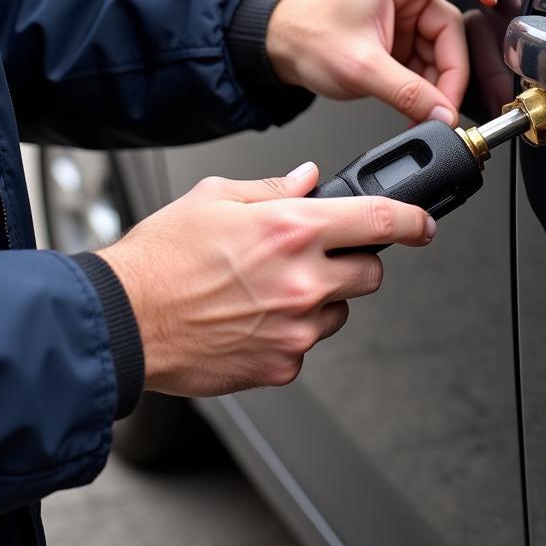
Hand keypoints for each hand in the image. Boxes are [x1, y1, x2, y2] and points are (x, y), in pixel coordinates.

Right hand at [97, 163, 434, 396]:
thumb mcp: (215, 197)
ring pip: (339, 311)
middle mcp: (302, 280)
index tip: (422, 224)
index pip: (380, 220)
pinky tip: (253, 318)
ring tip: (268, 290)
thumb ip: (273, 188)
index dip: (412, 221)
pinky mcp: (281, 365)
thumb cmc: (160, 259)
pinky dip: (291, 333)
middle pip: (371, 273)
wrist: (123, 320)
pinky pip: (307, 345)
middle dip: (355, 262)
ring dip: (320, 299)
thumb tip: (307, 179)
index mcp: (291, 229)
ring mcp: (295, 329)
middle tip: (318, 257)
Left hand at [266, 0, 499, 125]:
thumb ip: (405, 92)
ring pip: (445, 53)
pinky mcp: (404, 43)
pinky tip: (417, 109)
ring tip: (424, 113)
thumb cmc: (307, 36)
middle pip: (455, 27)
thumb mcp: (359, 66)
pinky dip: (426, 91)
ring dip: (438, 86)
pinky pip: (430, 67)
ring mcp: (409, 20)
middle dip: (451, 71)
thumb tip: (442, 114)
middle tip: (442, 107)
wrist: (280, 50)